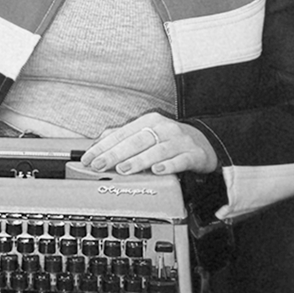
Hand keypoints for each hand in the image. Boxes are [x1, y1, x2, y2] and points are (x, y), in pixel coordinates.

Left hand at [80, 113, 218, 176]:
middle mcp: (163, 129)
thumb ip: (125, 136)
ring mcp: (179, 141)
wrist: (205, 142)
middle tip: (100, 165)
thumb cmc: (170, 140)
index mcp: (149, 122)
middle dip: (115, 154)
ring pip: (156, 150)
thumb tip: (101, 139)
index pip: (121, 133)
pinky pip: (179, 160)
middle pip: (136, 141)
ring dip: (139, 160)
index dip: (103, 146)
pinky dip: (168, 165)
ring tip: (124, 169)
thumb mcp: (148, 133)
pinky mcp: (193, 154)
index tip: (88, 158)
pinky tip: (157, 170)